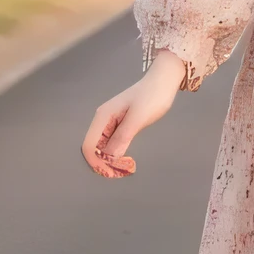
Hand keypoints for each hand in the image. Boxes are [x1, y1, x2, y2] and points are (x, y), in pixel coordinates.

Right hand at [81, 49, 186, 177]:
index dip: (96, 162)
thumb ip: (123, 137)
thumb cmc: (152, 96)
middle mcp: (103, 119)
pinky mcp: (121, 123)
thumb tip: (109, 158)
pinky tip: (125, 159)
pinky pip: (113, 142)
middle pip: (94, 147)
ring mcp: (111, 121)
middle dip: (102, 163)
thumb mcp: (138, 118)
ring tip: (124, 169)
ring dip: (109, 159)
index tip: (111, 173)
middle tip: (119, 173)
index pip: (89, 145)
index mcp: (103, 117)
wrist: (164, 80)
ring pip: (103, 146)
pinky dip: (116, 152)